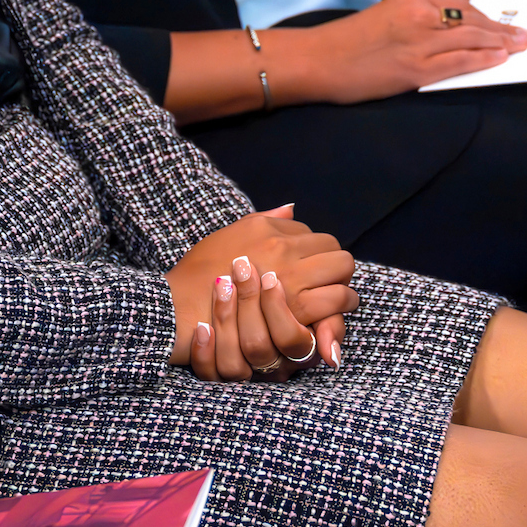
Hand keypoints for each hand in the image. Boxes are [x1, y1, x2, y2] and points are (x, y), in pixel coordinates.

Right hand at [167, 207, 354, 370]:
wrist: (182, 309)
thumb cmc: (198, 276)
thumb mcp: (227, 236)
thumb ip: (263, 222)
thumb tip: (291, 209)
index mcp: (266, 228)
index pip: (315, 235)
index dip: (320, 256)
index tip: (314, 272)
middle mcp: (281, 245)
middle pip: (334, 247)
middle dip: (338, 266)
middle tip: (331, 284)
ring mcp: (290, 274)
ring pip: (342, 269)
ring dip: (344, 285)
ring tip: (338, 301)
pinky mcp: (294, 304)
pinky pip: (334, 299)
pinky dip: (339, 308)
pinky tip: (332, 317)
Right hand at [270, 0, 526, 106]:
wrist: (318, 60)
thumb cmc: (348, 40)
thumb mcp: (386, 15)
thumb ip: (418, 17)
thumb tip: (453, 28)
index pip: (460, 3)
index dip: (485, 15)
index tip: (501, 21)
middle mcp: (420, 13)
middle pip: (471, 20)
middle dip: (500, 28)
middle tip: (523, 35)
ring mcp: (420, 41)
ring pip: (472, 39)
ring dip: (501, 43)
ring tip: (520, 46)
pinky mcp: (417, 68)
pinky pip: (460, 62)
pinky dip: (484, 59)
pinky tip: (500, 59)